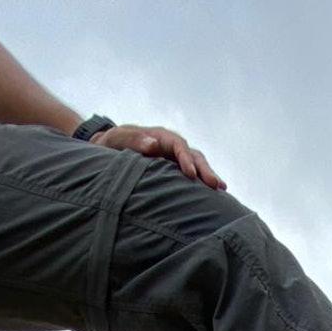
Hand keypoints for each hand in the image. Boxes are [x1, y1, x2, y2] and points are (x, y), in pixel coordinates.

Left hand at [92, 123, 225, 189]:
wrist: (110, 146)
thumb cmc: (112, 143)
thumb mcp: (118, 139)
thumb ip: (134, 140)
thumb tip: (153, 144)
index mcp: (160, 136)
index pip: (178, 146)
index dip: (185, 159)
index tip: (190, 175)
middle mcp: (171, 145)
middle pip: (193, 155)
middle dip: (205, 170)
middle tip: (215, 185)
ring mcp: (175, 157)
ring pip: (197, 164)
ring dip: (208, 175)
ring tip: (221, 189)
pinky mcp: (175, 168)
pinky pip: (192, 173)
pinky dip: (202, 181)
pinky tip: (213, 193)